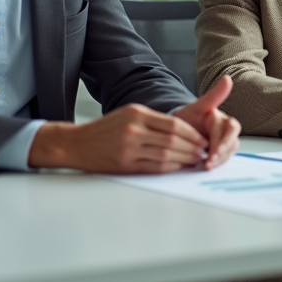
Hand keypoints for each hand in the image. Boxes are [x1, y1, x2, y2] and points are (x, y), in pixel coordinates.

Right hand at [29, 104, 207, 173]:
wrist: (77, 143)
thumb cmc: (105, 129)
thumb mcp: (128, 114)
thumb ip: (153, 120)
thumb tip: (181, 130)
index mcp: (137, 113)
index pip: (173, 123)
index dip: (191, 133)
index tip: (202, 139)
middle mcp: (134, 129)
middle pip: (172, 140)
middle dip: (192, 147)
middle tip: (204, 151)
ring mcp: (129, 148)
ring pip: (166, 155)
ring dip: (184, 159)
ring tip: (195, 161)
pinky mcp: (125, 164)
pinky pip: (154, 167)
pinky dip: (170, 168)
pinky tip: (178, 168)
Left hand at [172, 75, 241, 169]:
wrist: (174, 130)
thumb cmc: (187, 117)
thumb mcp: (197, 107)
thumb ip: (213, 95)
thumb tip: (227, 79)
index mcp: (222, 119)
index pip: (229, 130)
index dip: (223, 141)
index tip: (213, 153)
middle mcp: (225, 131)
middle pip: (231, 143)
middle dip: (221, 154)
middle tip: (209, 164)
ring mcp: (221, 143)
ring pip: (228, 153)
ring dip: (219, 161)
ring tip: (206, 167)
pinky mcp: (216, 154)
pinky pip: (220, 160)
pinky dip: (214, 164)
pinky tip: (204, 168)